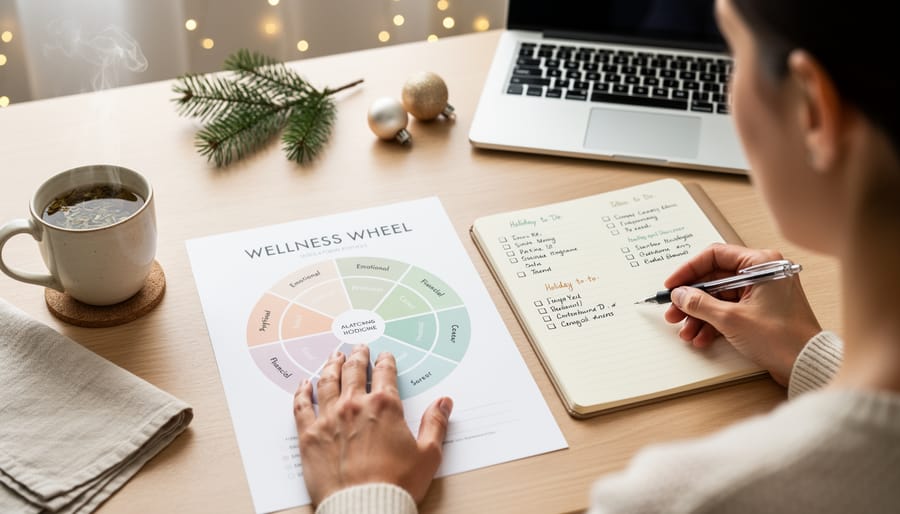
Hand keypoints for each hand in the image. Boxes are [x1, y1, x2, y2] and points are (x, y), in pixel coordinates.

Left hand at [293, 345, 452, 504]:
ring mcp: (329, 418)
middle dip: (357, 356)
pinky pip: (301, 406)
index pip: (385, 374)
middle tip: (357, 348)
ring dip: (330, 365)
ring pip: (327, 382)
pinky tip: (304, 383)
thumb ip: (436, 423)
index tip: (384, 356)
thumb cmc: (396, 484)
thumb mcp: (428, 454)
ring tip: (333, 356)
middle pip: (353, 371)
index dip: (385, 362)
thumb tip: (444, 402)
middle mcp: (354, 405)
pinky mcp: (309, 435)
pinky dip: (302, 391)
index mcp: (385, 406)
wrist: (364, 509)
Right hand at [663, 243, 821, 385]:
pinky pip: (730, 310)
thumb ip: (700, 303)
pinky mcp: (761, 310)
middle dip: (691, 299)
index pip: (714, 256)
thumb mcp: (731, 319)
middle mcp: (762, 273)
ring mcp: (762, 292)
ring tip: (686, 332)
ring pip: (719, 297)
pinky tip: (701, 337)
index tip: (672, 285)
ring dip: (699, 315)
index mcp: (761, 264)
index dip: (688, 270)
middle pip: (714, 279)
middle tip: (674, 312)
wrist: (807, 364)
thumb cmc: (782, 338)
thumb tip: (680, 295)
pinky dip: (714, 323)